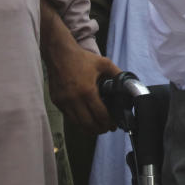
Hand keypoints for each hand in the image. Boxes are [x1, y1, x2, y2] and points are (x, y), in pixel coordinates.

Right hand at [40, 0, 121, 133]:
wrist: (59, 54)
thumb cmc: (82, 58)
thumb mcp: (104, 63)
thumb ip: (117, 74)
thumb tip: (128, 83)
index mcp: (87, 91)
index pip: (100, 115)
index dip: (108, 123)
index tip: (114, 125)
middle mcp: (74, 99)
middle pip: (88, 124)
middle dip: (99, 129)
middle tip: (107, 129)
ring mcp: (63, 102)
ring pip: (77, 124)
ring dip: (88, 129)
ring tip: (97, 128)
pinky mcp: (57, 102)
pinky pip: (69, 117)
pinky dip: (78, 121)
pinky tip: (85, 120)